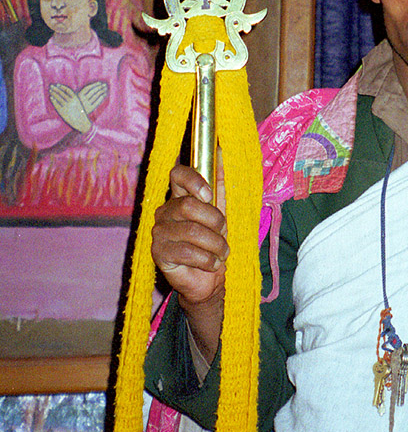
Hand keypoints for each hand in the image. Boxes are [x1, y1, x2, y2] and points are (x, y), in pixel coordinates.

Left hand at [49, 83, 91, 132]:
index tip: (57, 84)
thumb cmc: (80, 113)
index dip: (62, 87)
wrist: (81, 122)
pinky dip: (54, 100)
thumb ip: (73, 99)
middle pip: (62, 93)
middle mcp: (71, 102)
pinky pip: (57, 104)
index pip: (67, 90)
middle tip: (51, 86)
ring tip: (50, 91)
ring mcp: (66, 106)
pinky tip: (51, 98)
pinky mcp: (63, 112)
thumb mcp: (79, 104)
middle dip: (56, 89)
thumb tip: (66, 94)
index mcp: (76, 99)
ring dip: (54, 93)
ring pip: (58, 98)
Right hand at [78, 80, 108, 115]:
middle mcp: (82, 99)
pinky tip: (104, 94)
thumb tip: (94, 86)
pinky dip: (101, 98)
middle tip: (105, 85)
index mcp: (78, 95)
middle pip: (93, 91)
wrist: (75, 115)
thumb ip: (83, 92)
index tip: (100, 82)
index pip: (88, 88)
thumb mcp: (77, 97)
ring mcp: (86, 104)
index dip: (94, 84)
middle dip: (99, 87)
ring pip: (95, 96)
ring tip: (105, 89)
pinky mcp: (90, 109)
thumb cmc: (77, 104)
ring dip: (101, 91)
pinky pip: (97, 102)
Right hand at [152, 161, 227, 362]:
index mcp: (180, 196)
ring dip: (215, 244)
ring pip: (192, 231)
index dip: (194, 180)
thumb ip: (221, 184)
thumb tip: (224, 151)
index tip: (208, 194)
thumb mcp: (222, 211)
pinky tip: (212, 264)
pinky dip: (208, 260)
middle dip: (215, 221)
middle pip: (188, 205)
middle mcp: (165, 211)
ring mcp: (159, 232)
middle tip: (223, 233)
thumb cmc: (214, 242)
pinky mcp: (159, 254)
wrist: (209, 279)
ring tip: (221, 252)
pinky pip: (187, 252)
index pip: (177, 174)